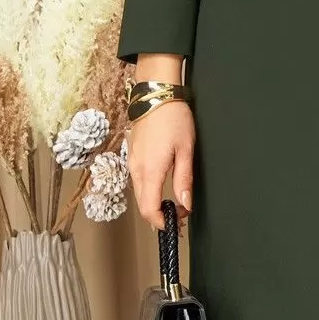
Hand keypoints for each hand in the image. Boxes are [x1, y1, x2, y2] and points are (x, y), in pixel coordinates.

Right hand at [127, 100, 195, 230]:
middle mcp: (137, 170)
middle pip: (143, 205)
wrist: (155, 94)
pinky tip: (163, 187)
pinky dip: (150, 191)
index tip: (177, 225)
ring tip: (176, 203)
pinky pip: (138, 181)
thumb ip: (184, 179)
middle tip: (180, 217)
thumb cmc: (174, 119)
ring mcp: (132, 162)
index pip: (150, 209)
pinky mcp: (132, 156)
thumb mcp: (186, 150)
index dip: (162, 222)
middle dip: (159, 216)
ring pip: (140, 194)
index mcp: (151, 170)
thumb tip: (185, 204)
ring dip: (155, 204)